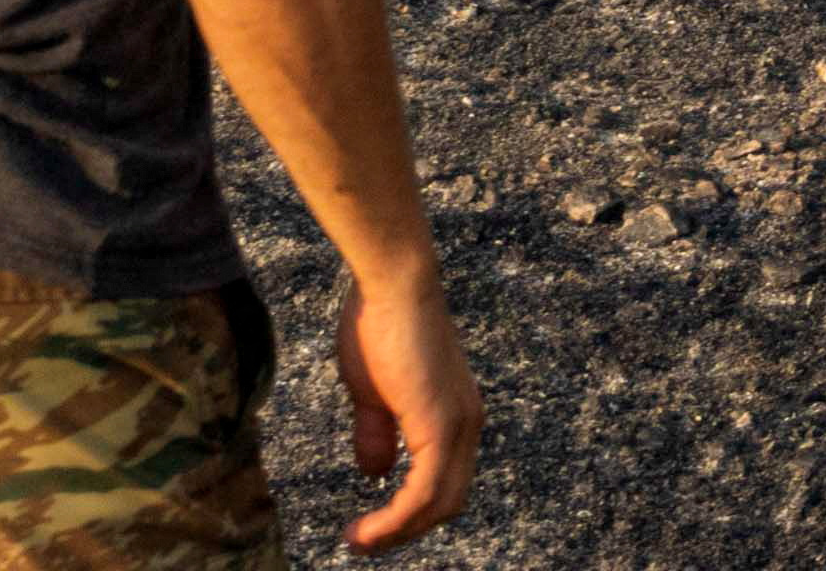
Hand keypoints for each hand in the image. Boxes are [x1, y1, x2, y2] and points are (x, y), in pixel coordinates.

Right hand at [334, 265, 479, 549]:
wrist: (392, 283)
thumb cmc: (379, 324)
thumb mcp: (373, 392)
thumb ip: (377, 433)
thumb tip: (376, 474)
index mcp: (455, 416)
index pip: (443, 483)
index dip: (409, 513)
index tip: (369, 527)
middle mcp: (467, 425)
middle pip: (447, 503)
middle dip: (405, 531)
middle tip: (362, 541)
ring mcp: (459, 426)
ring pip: (438, 505)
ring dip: (397, 533)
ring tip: (358, 541)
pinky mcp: (441, 425)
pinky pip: (424, 493)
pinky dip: (396, 520)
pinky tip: (366, 529)